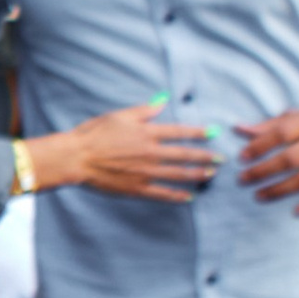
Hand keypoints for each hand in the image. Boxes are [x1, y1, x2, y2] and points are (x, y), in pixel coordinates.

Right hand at [39, 101, 217, 198]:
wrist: (77, 157)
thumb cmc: (95, 134)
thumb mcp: (119, 115)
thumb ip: (144, 110)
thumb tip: (163, 100)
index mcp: (147, 133)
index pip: (180, 132)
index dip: (199, 132)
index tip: (214, 133)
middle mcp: (151, 153)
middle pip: (185, 155)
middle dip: (206, 157)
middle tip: (221, 159)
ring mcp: (146, 172)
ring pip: (179, 175)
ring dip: (198, 175)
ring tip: (211, 175)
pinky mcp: (137, 188)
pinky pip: (163, 193)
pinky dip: (178, 196)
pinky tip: (190, 197)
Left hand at [237, 103, 298, 213]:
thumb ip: (271, 125)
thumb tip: (237, 130)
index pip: (282, 132)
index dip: (260, 145)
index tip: (241, 158)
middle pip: (291, 158)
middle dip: (263, 171)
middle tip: (242, 180)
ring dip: (280, 190)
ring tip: (259, 195)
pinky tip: (296, 211)